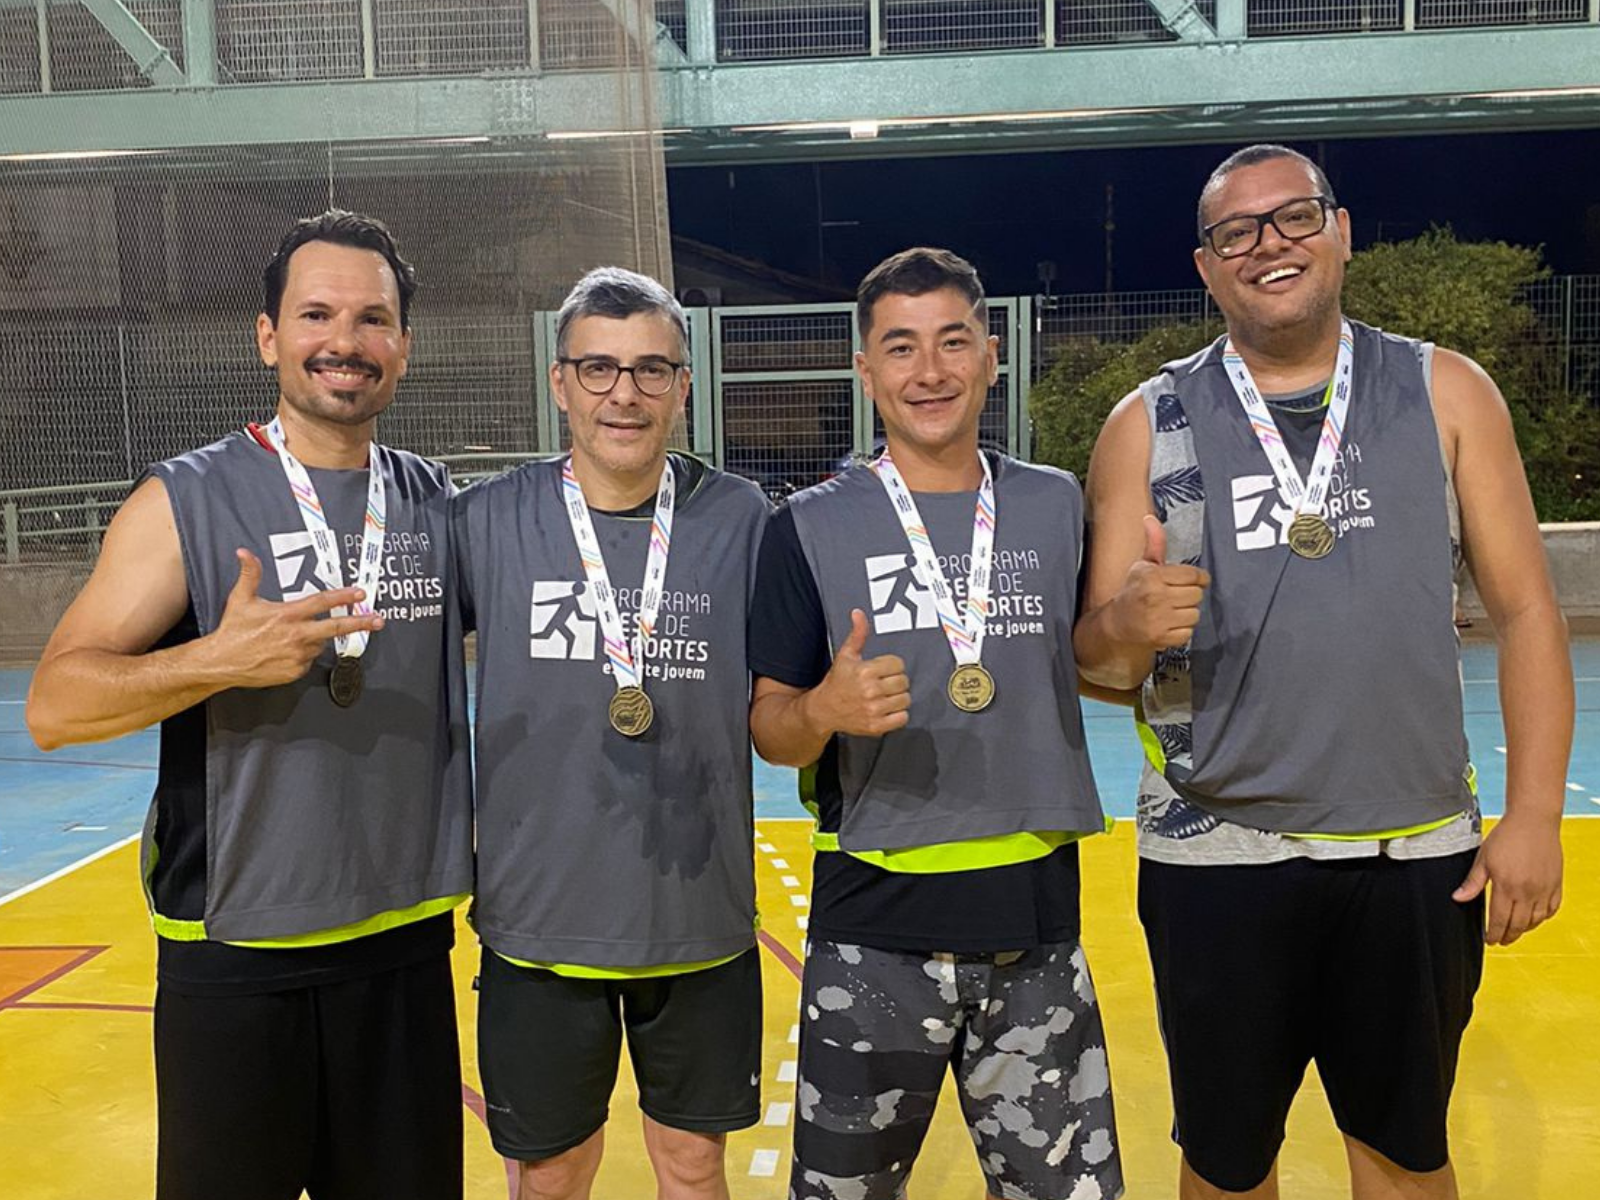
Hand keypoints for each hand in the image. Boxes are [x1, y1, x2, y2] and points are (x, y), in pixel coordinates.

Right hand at [207, 549, 383, 687]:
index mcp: (287, 615)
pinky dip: (305, 653)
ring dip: (317, 638)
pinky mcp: (295, 671)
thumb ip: (249, 574)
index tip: (360, 593)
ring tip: (294, 635)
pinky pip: (309, 659)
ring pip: (320, 643)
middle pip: (336, 627)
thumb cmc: (232, 631)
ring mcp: (297, 655)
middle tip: (377, 620)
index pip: (322, 602)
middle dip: (360, 622)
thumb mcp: (240, 599)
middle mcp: (296, 635)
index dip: (344, 596)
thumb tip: (245, 553)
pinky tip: (287, 649)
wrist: (221, 662)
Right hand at [808, 609, 911, 737]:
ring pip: (905, 699)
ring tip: (885, 696)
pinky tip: (886, 709)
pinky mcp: (876, 726)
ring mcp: (874, 710)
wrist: (823, 710)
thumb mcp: (846, 655)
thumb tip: (858, 613)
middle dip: (895, 682)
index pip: (898, 664)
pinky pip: (903, 718)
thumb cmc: (836, 682)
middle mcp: (870, 690)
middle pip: (904, 682)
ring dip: (898, 698)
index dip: (892, 666)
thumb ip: (857, 634)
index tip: (882, 670)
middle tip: (883, 684)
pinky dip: (898, 715)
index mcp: (865, 671)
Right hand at [1108, 516, 1209, 650]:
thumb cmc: (1133, 592)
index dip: (1195, 578)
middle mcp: (1156, 597)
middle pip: (1197, 594)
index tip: (1190, 580)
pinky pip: (1188, 632)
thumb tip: (1150, 519)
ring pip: (1195, 614)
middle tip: (1175, 596)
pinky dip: (1181, 630)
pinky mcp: (1162, 637)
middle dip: (1189, 595)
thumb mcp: (1143, 566)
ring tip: (1171, 610)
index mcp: (1153, 576)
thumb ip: (1154, 543)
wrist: (1117, 624)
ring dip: (1186, 613)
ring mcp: (1159, 619)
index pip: (1193, 575)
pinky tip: (1168, 623)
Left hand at [1453, 813, 1563, 944]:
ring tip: (1515, 931)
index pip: (1499, 920)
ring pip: (1535, 921)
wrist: (1533, 821)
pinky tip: (1533, 918)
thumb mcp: (1483, 858)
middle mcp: (1527, 891)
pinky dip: (1542, 918)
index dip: (1493, 934)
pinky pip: (1551, 910)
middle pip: (1518, 925)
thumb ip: (1473, 882)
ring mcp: (1544, 889)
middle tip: (1501, 940)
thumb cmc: (1507, 836)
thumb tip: (1458, 898)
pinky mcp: (1556, 885)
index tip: (1489, 940)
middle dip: (1508, 936)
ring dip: (1524, 929)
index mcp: (1506, 885)